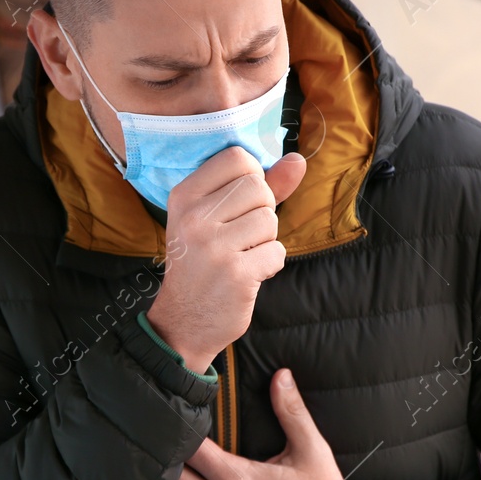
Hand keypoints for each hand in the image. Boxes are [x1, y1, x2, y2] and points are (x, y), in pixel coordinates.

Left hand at [144, 368, 349, 479]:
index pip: (190, 449)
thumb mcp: (312, 451)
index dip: (173, 433)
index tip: (160, 417)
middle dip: (155, 459)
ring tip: (135, 473)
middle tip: (138, 442)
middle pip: (171, 478)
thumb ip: (292, 411)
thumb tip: (280, 374)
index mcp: (237, 477)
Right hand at [146, 148, 305, 373]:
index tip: (239, 203)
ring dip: (266, 240)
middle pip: (258, 187)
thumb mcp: (213, 219)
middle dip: (262, 212)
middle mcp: (194, 218)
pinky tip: (248, 274)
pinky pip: (277, 251)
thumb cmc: (202, 263)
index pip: (236, 158)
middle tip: (241, 236)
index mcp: (184, 196)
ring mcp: (214, 246)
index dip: (252, 177)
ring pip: (270, 219)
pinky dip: (270, 264)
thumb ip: (259, 186)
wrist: (183, 321)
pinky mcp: (235, 273)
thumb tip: (298, 160)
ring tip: (242, 255)